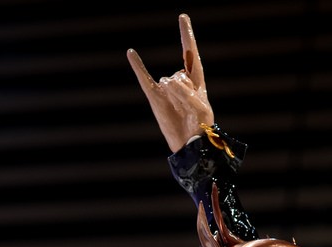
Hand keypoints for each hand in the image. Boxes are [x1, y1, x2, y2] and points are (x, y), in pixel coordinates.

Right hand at [128, 13, 213, 151]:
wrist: (189, 143)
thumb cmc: (200, 124)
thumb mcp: (200, 105)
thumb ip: (184, 91)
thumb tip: (165, 83)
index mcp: (197, 78)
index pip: (190, 51)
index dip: (186, 34)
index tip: (182, 17)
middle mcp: (180, 79)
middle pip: (179, 75)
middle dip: (185, 91)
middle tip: (190, 109)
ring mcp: (166, 88)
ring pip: (168, 82)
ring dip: (175, 97)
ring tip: (180, 111)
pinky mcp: (155, 97)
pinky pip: (144, 78)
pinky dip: (137, 66)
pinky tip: (131, 52)